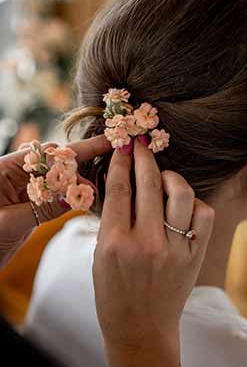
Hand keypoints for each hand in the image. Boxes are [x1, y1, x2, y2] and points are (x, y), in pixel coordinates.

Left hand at [0, 134, 110, 267]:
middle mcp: (14, 177)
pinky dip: (71, 199)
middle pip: (56, 162)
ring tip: (106, 182)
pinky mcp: (27, 209)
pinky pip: (54, 199)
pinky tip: (88, 200)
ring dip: (80, 182)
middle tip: (115, 161)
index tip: (106, 144)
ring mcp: (21, 192)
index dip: (78, 150)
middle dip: (84, 162)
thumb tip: (75, 196)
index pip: (48, 154)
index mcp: (4, 169)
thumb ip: (43, 208)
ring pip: (58, 181)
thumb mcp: (12, 222)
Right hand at [94, 137, 213, 366]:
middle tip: (141, 145)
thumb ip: (111, 222)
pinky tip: (183, 204)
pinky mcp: (194, 258)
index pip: (119, 188)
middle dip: (144, 157)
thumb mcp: (99, 257)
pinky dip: (194, 204)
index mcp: (115, 243)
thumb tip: (123, 181)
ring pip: (180, 194)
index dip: (121, 161)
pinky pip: (203, 216)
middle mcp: (146, 244)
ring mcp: (174, 250)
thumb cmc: (115, 294)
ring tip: (163, 176)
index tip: (123, 145)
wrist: (141, 329)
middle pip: (148, 183)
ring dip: (171, 176)